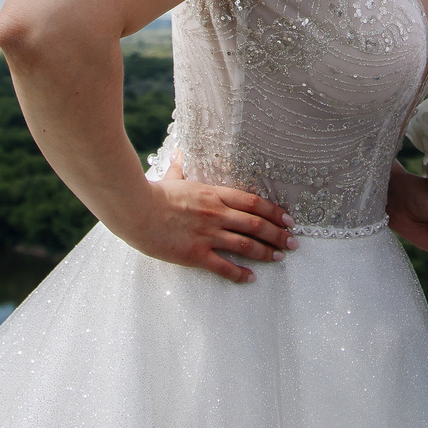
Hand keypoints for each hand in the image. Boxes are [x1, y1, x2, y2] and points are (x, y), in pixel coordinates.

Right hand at [116, 177, 295, 284]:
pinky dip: (239, 273)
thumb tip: (179, 150)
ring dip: (266, 252)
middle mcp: (216, 214)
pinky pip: (223, 266)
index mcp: (213, 195)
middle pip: (255, 224)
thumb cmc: (153, 194)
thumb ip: (181, 166)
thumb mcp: (172, 177)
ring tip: (279, 257)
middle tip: (292, 241)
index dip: (273, 211)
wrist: (135, 210)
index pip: (252, 202)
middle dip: (277, 233)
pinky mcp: (195, 254)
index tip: (287, 218)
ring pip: (245, 245)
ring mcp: (207, 235)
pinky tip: (250, 277)